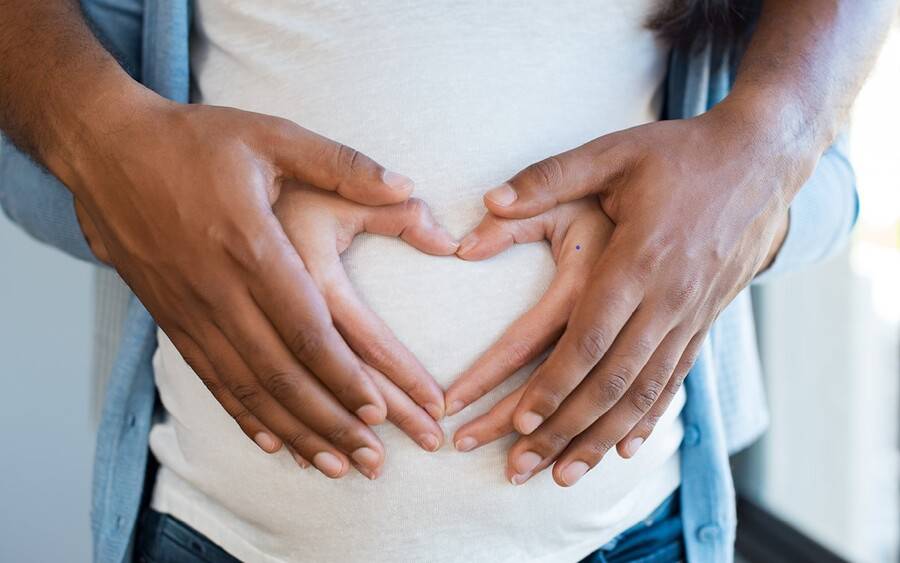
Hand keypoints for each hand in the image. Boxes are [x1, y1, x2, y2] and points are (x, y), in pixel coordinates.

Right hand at [67, 96, 445, 478]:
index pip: (307, 328)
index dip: (344, 375)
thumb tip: (408, 186)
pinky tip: (274, 444)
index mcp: (252, 246)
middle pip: (282, 373)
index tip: (381, 410)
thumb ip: (343, 164)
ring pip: (249, 388)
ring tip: (338, 466)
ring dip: (296, 432)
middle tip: (374, 460)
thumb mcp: (273, 136)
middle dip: (332, 421)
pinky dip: (245, 416)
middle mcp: (219, 289)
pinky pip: (212, 380)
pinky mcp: (171, 318)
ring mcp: (190, 310)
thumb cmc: (196, 141)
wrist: (106, 150)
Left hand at [474, 109, 791, 485]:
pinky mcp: (705, 321)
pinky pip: (674, 381)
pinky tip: (625, 448)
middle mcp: (667, 299)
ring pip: (643, 393)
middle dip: (564, 429)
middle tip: (521, 466)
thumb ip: (549, 178)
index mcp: (638, 260)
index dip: (553, 384)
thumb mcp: (613, 153)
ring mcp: (691, 315)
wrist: (761, 161)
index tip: (519, 421)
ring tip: (563, 475)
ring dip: (601, 438)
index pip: (589, 339)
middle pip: (612, 381)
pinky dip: (647, 419)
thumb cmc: (680, 155)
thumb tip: (487, 199)